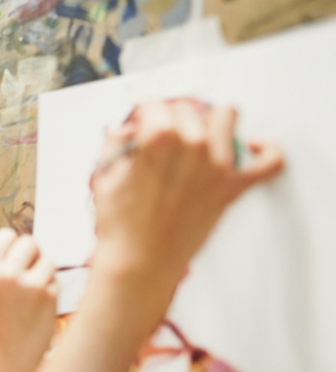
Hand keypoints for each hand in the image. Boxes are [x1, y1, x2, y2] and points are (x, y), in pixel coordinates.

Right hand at [0, 229, 58, 371]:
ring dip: (44, 275)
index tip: (16, 256)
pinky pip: (55, 280)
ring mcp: (28, 283)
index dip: (13, 245)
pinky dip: (52, 291)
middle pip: (29, 242)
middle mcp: (5, 273)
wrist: (5, 362)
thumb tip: (8, 242)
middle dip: (32, 256)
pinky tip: (39, 309)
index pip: (6, 236)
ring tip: (31, 298)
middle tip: (28, 274)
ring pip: (47, 261)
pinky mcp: (48, 295)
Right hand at [91, 101, 283, 289]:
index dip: (144, 117)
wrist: (138, 263)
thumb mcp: (104, 177)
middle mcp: (193, 146)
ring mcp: (217, 166)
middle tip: (162, 140)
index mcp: (158, 139)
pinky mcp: (233, 187)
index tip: (141, 127)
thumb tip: (128, 130)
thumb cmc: (121, 226)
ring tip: (197, 139)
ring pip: (226, 115)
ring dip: (211, 123)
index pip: (155, 105)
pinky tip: (251, 148)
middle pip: (188, 109)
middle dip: (173, 120)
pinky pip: (269, 160)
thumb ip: (115, 143)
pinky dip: (265, 151)